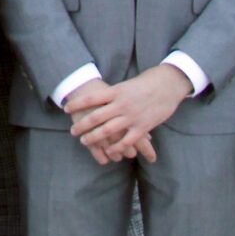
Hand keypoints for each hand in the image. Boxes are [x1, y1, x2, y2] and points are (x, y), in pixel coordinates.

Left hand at [67, 65, 190, 164]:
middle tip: (73, 131)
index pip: (91, 98)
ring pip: (107, 131)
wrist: (167, 84)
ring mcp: (131, 116)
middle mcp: (121, 104)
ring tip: (84, 141)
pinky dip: (116, 148)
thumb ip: (113, 93)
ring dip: (94, 138)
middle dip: (82, 125)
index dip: (77, 104)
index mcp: (116, 91)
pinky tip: (109, 152)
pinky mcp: (142, 127)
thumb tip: (97, 98)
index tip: (66, 109)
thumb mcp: (126, 85)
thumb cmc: (146, 83)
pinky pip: (126, 141)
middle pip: (95, 117)